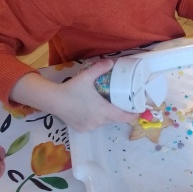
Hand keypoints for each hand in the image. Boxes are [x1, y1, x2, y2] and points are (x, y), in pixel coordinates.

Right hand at [10, 59, 133, 131]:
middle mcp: (99, 121)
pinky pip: (93, 125)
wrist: (53, 101)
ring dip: (106, 115)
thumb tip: (111, 61)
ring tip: (104, 104)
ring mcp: (90, 127)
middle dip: (118, 111)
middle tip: (119, 102)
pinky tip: (90, 111)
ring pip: (103, 122)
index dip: (133, 115)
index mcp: (103, 110)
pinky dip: (95, 119)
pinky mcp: (82, 129)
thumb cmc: (72, 89)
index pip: (124, 117)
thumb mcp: (86, 77)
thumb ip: (100, 68)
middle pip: (114, 118)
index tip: (139, 111)